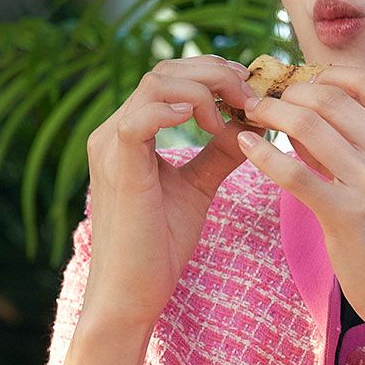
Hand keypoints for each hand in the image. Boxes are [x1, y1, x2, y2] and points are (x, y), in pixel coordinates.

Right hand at [81, 56, 257, 332]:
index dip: (214, 74)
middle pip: (165, 70)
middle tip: (252, 95)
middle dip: (216, 74)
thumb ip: (218, 153)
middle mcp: (115, 131)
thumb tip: (252, 125)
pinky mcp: (119, 170)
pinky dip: (174, 111)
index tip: (252, 90)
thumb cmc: (159, 245)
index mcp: (131, 132)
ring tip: (234, 115)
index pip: (171, 77)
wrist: (132, 294)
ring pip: (156, 84)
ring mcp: (112, 147)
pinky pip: (139, 121)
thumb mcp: (197, 188)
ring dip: (205, 90)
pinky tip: (208, 123)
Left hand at [235, 66, 364, 335]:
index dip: (326, 73)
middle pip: (333, 96)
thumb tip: (310, 115)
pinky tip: (245, 146)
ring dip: (270, 112)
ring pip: (308, 123)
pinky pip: (293, 172)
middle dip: (289, 90)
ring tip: (249, 115)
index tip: (298, 82)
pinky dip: (263, 153)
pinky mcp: (347, 216)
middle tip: (263, 97)